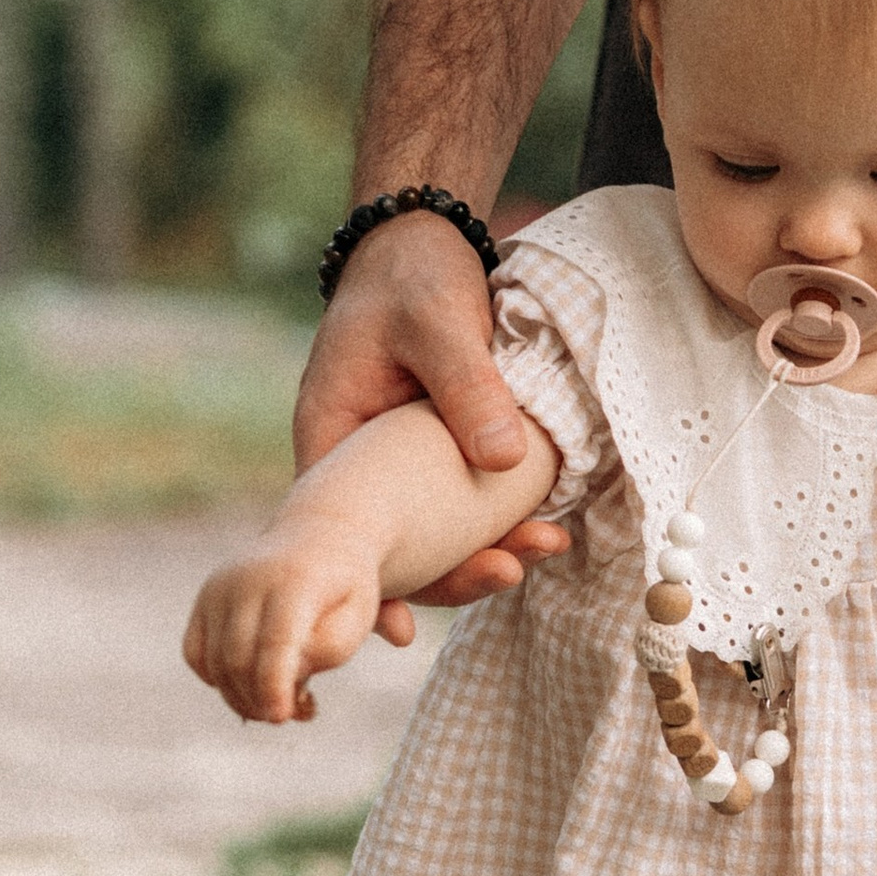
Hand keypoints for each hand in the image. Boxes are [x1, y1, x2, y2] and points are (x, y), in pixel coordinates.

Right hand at [185, 534, 415, 725]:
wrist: (318, 540)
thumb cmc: (343, 588)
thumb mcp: (358, 616)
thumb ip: (328, 648)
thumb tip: (288, 676)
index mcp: (294, 581)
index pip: (275, 641)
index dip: (273, 684)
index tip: (281, 717)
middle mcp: (247, 580)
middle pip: (240, 659)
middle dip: (262, 699)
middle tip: (296, 714)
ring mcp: (219, 588)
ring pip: (216, 663)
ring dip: (245, 698)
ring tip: (282, 703)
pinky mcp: (203, 600)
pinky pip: (197, 655)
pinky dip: (219, 680)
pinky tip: (251, 684)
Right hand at [292, 208, 570, 614]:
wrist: (426, 246)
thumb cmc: (411, 280)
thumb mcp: (437, 322)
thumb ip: (467, 386)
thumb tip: (504, 462)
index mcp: (330, 439)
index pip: (336, 536)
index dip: (366, 587)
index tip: (399, 629)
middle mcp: (361, 468)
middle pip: (393, 550)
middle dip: (450, 575)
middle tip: (508, 571)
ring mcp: (402, 469)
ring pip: (436, 536)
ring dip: (485, 552)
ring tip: (546, 547)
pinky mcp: (441, 460)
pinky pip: (465, 509)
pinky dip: (500, 523)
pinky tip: (546, 532)